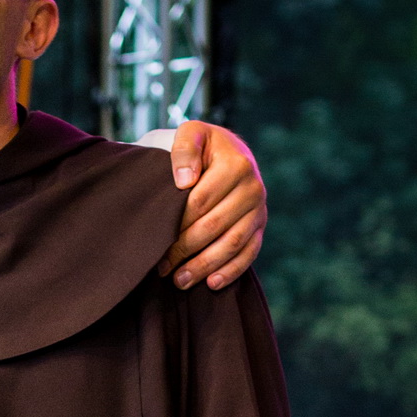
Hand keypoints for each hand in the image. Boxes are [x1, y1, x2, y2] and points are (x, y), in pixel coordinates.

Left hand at [156, 121, 266, 290]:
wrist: (225, 150)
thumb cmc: (200, 145)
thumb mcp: (189, 134)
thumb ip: (184, 149)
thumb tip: (184, 181)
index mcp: (236, 164)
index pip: (201, 201)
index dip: (177, 223)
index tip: (155, 240)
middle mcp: (254, 187)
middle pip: (215, 226)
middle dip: (186, 249)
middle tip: (161, 267)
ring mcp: (260, 209)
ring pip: (233, 244)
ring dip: (206, 265)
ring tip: (179, 281)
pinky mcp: (261, 225)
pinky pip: (250, 252)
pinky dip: (232, 270)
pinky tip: (212, 283)